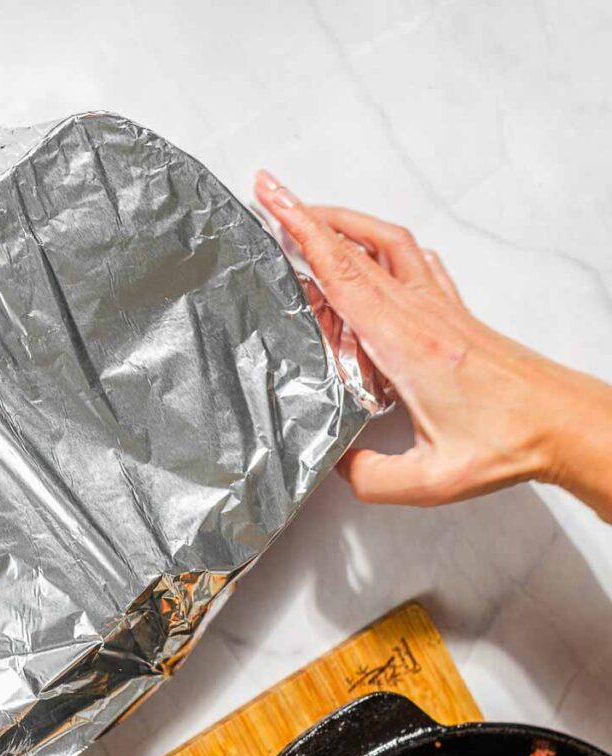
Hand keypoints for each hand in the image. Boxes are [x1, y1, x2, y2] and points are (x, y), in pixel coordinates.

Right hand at [255, 171, 611, 519]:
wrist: (565, 424)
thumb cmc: (508, 441)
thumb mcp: (431, 479)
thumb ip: (370, 476)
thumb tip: (334, 464)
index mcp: (405, 344)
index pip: (343, 276)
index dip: (303, 235)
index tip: (275, 201)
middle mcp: (420, 314)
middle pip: (356, 248)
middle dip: (308, 215)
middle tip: (272, 195)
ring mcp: (439, 309)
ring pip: (386, 244)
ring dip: (344, 222)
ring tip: (310, 216)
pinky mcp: (453, 314)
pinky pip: (413, 262)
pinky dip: (382, 245)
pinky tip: (374, 249)